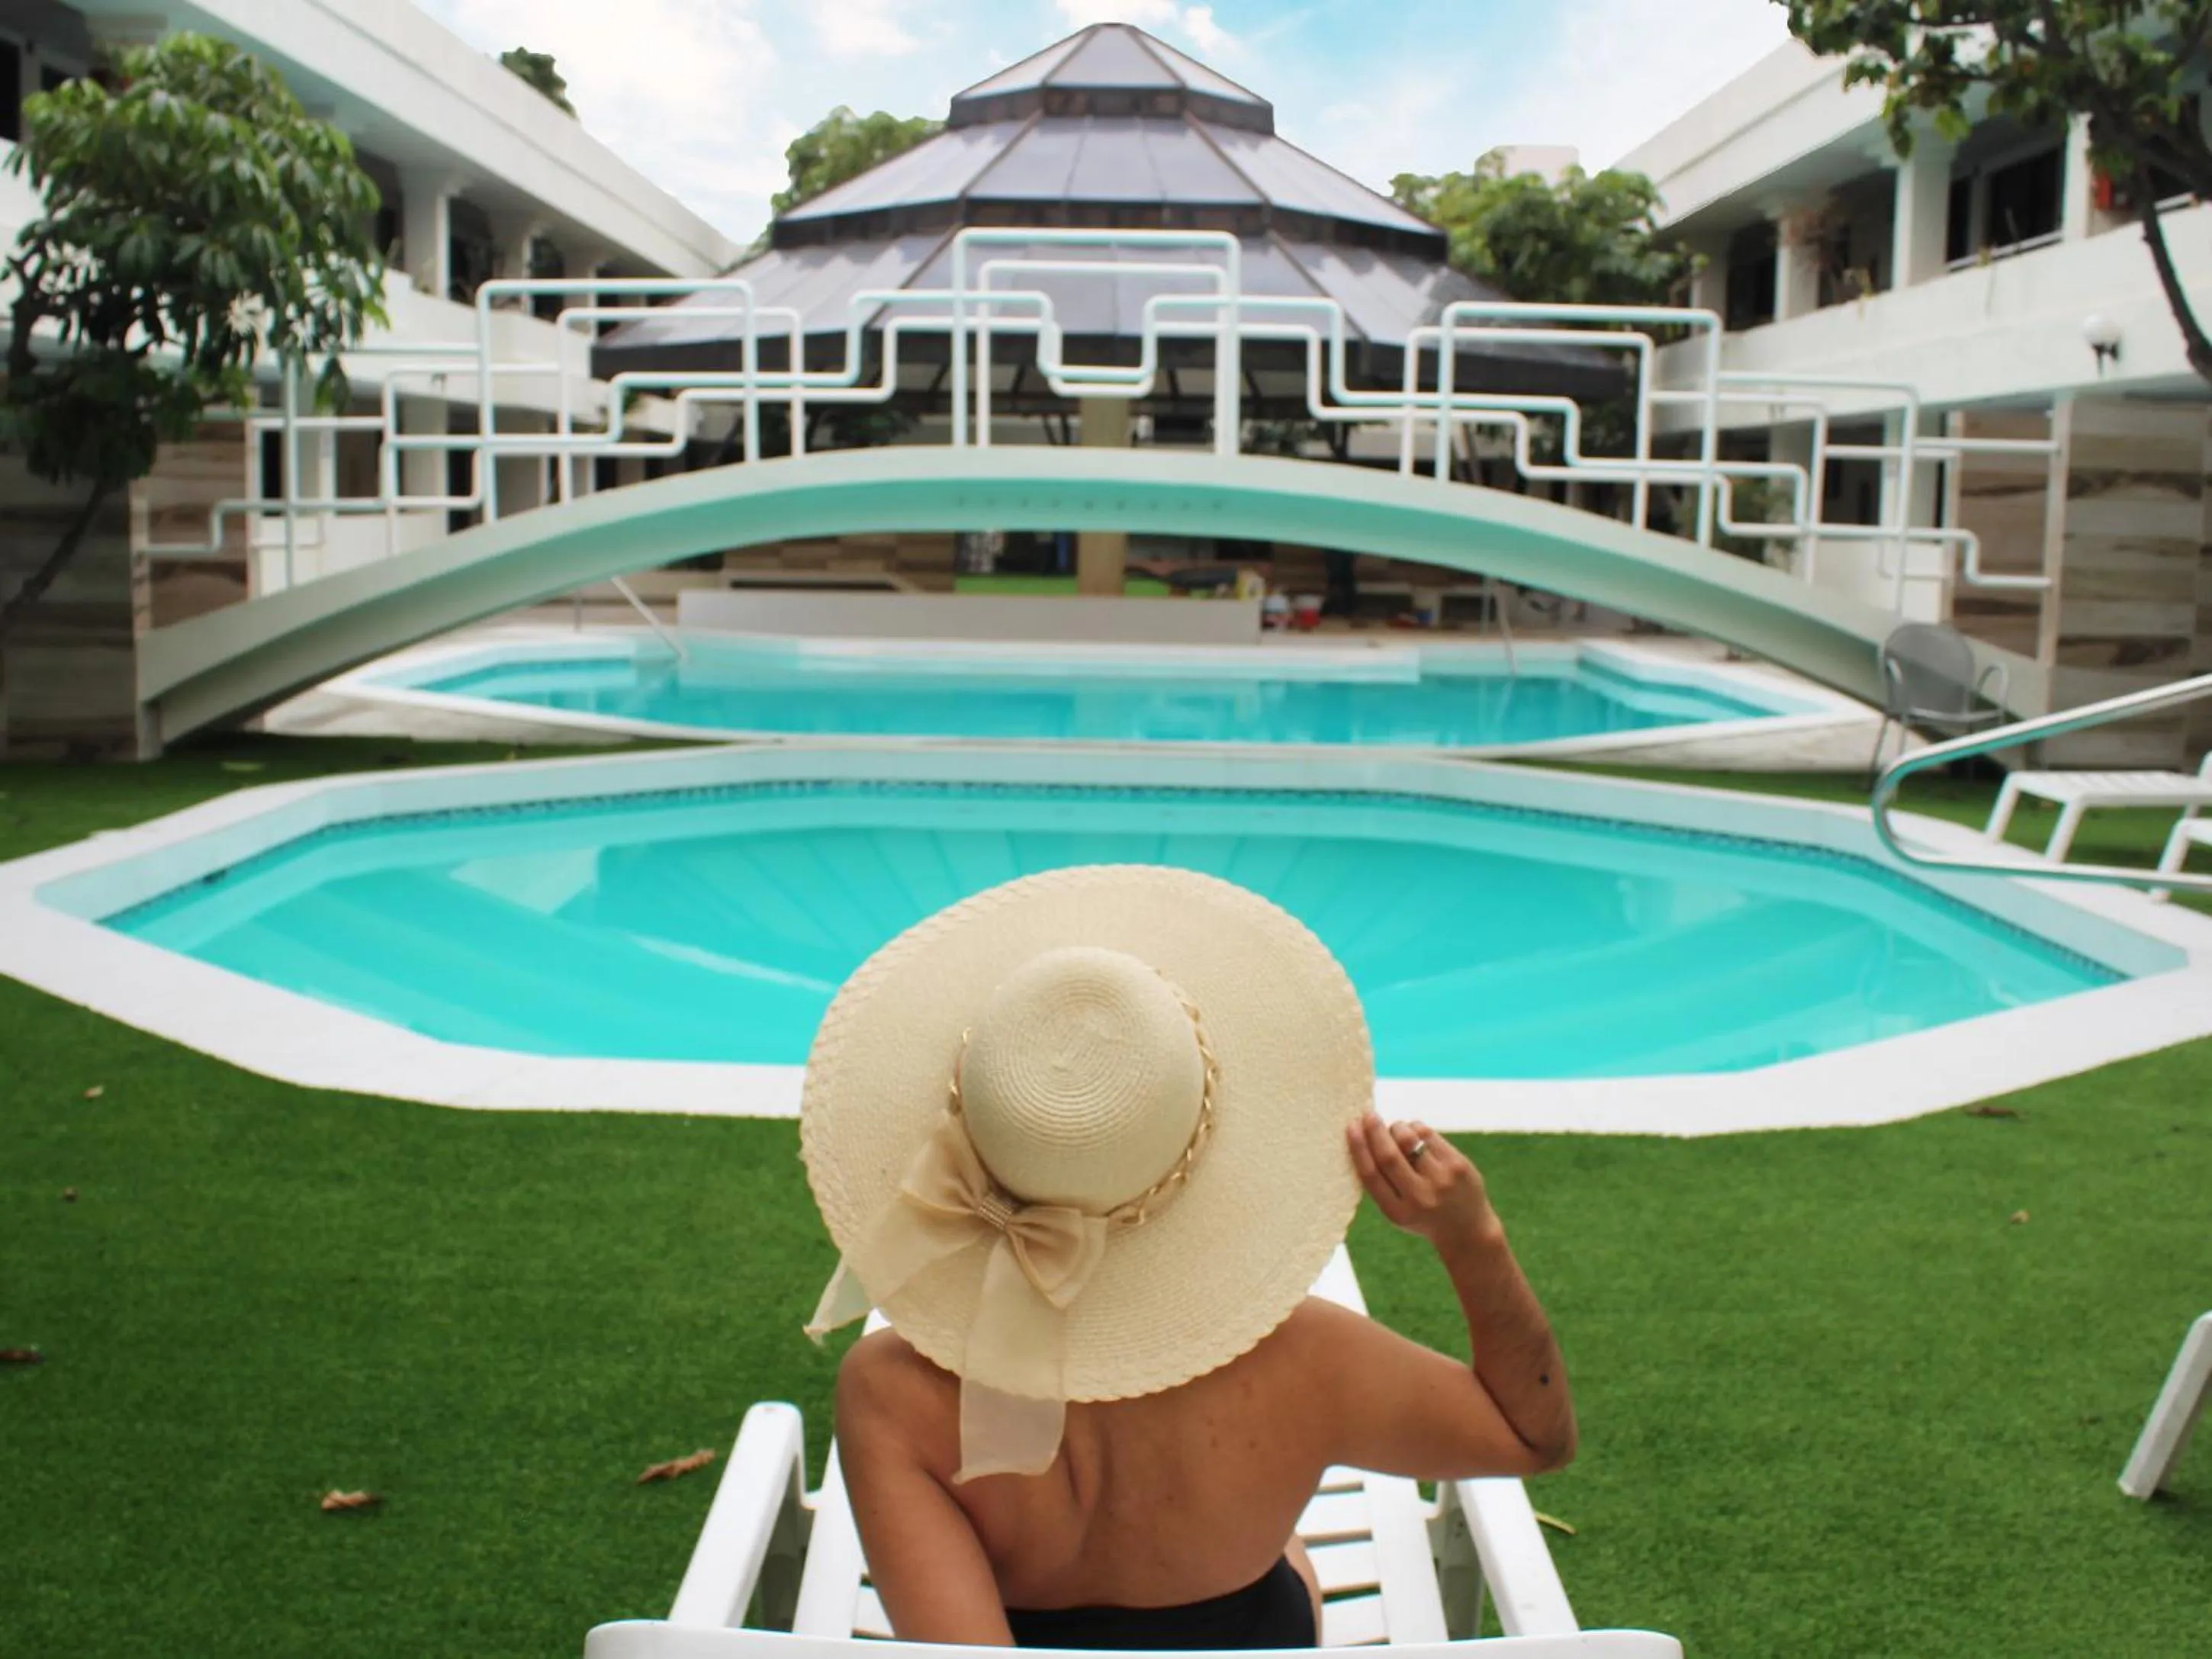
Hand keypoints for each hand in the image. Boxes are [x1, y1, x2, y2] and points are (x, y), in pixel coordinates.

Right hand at [1346, 1111, 1497, 1250]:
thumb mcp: (1398, 1210)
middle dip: (1375, 1130)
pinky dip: (1416, 1128)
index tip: (1351, 1127)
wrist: (1468, 1231)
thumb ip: (1382, 1182)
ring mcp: (1441, 1181)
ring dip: (1397, 1128)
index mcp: (1397, 1212)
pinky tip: (1414, 1132)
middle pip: (1389, 1155)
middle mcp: (1419, 1198)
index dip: (1358, 1147)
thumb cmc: (1423, 1214)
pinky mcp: (1459, 1166)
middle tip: (1368, 1114)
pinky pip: (1429, 1135)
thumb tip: (1365, 1135)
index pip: (1371, 1174)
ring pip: (1409, 1139)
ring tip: (1396, 1130)